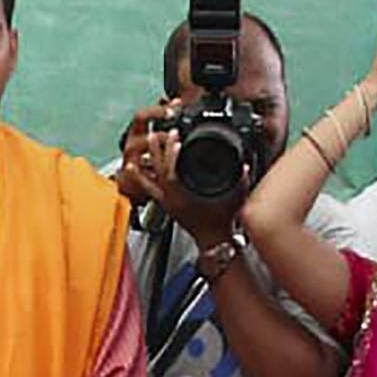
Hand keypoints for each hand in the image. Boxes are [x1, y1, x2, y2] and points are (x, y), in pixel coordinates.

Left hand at [122, 103, 240, 247]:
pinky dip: (140, 179)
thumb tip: (243, 165)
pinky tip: (132, 169)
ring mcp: (167, 204)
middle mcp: (172, 201)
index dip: (173, 156)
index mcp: (185, 198)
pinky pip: (149, 191)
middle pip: (158, 172)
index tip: (177, 140)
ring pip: (149, 182)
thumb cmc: (221, 223)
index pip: (173, 174)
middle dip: (159, 151)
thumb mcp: (236, 199)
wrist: (214, 242)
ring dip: (145, 164)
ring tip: (140, 149)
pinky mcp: (166, 205)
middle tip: (159, 134)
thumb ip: (241, 181)